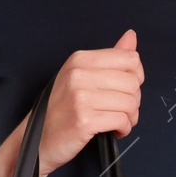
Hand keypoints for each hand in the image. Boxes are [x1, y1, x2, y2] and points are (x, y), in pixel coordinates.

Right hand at [38, 29, 142, 176]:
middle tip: (122, 111)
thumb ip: (110, 58)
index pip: (130, 59)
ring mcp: (80, 97)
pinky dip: (124, 129)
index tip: (126, 91)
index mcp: (80, 60)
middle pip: (133, 82)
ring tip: (119, 122)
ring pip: (130, 103)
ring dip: (130, 117)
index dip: (136, 78)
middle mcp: (79, 74)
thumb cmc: (63, 110)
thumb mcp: (82, 76)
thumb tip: (131, 36)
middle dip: (134, 101)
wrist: (39, 140)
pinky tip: (115, 131)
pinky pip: (122, 120)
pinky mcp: (84, 120)